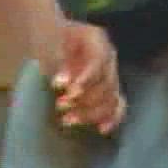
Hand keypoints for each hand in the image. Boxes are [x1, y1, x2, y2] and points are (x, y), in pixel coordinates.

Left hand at [49, 21, 125, 135]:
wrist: (51, 40)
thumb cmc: (49, 39)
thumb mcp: (50, 44)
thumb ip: (58, 63)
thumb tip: (62, 83)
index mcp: (96, 39)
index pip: (98, 62)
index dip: (86, 79)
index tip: (69, 92)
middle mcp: (108, 57)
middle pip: (106, 84)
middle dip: (84, 99)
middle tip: (61, 104)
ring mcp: (111, 74)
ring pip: (111, 99)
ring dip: (91, 113)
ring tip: (67, 119)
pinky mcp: (108, 90)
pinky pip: (117, 106)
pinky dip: (112, 118)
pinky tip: (101, 129)